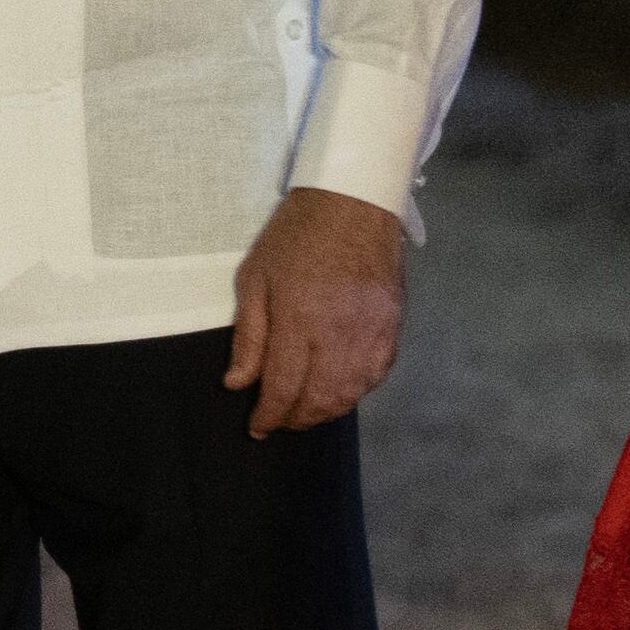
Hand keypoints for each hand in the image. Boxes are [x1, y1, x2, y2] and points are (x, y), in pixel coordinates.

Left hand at [225, 188, 407, 436]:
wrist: (352, 201)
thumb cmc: (296, 236)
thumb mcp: (254, 278)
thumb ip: (248, 337)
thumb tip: (237, 383)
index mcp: (299, 318)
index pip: (283, 387)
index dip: (269, 415)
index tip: (257, 427)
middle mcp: (339, 331)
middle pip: (320, 399)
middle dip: (296, 419)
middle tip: (279, 422)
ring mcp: (372, 330)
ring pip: (351, 393)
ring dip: (326, 411)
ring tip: (305, 412)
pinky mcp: (393, 325)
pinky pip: (376, 374)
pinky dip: (356, 391)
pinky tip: (338, 391)